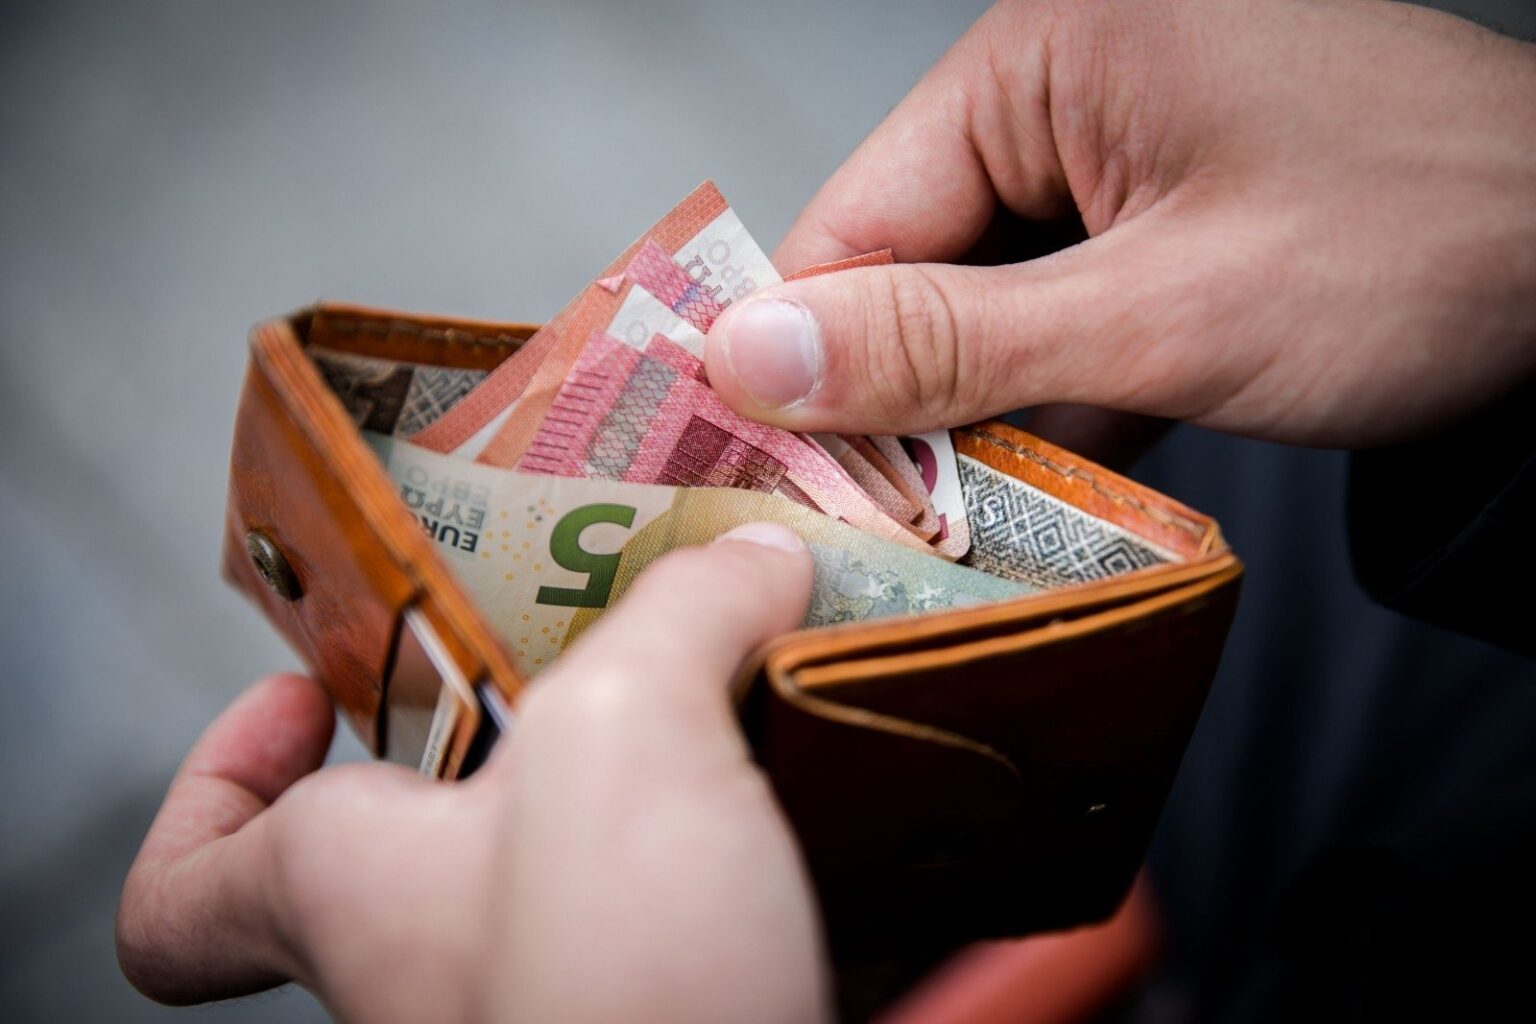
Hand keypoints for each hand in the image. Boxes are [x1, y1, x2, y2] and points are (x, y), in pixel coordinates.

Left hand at [117, 524, 830, 1023]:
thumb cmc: (607, 969)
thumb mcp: (628, 729)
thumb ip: (687, 610)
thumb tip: (759, 556)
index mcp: (353, 889)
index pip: (182, 895)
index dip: (211, 783)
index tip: (303, 693)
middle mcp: (431, 960)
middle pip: (416, 834)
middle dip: (503, 726)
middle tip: (586, 647)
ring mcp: (549, 991)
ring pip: (562, 867)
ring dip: (642, 777)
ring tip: (729, 689)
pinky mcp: (666, 1002)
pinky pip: (677, 908)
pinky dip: (732, 841)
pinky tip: (808, 780)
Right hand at [704, 0, 1535, 448]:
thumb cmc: (1419, 248)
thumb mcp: (1162, 313)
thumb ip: (948, 344)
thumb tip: (754, 357)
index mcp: (1043, 52)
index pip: (855, 218)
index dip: (807, 359)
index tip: (776, 480)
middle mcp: (1067, 82)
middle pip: (915, 264)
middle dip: (911, 400)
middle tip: (896, 528)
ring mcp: (1122, 148)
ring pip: (988, 304)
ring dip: (990, 414)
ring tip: (986, 517)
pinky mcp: (1165, 211)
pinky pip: (1064, 310)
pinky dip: (1063, 397)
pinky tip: (1069, 476)